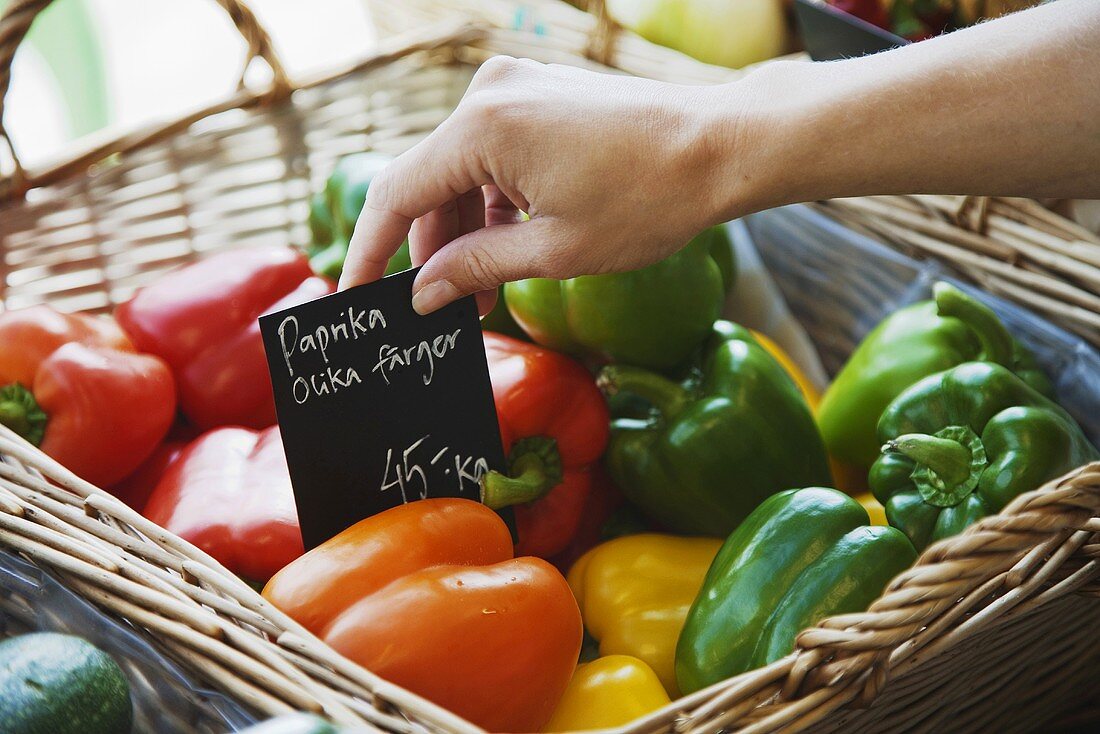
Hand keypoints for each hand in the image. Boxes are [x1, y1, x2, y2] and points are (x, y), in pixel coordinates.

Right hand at [339, 57, 755, 313]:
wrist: (722, 146)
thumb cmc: (649, 199)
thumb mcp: (554, 251)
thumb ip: (475, 270)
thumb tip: (421, 294)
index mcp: (483, 128)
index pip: (396, 194)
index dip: (371, 251)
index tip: (356, 295)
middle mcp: (489, 94)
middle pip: (429, 183)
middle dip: (433, 250)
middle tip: (449, 310)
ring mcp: (516, 90)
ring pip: (462, 172)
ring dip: (466, 230)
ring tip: (488, 290)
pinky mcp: (539, 96)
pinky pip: (493, 154)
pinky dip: (494, 202)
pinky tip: (513, 245)